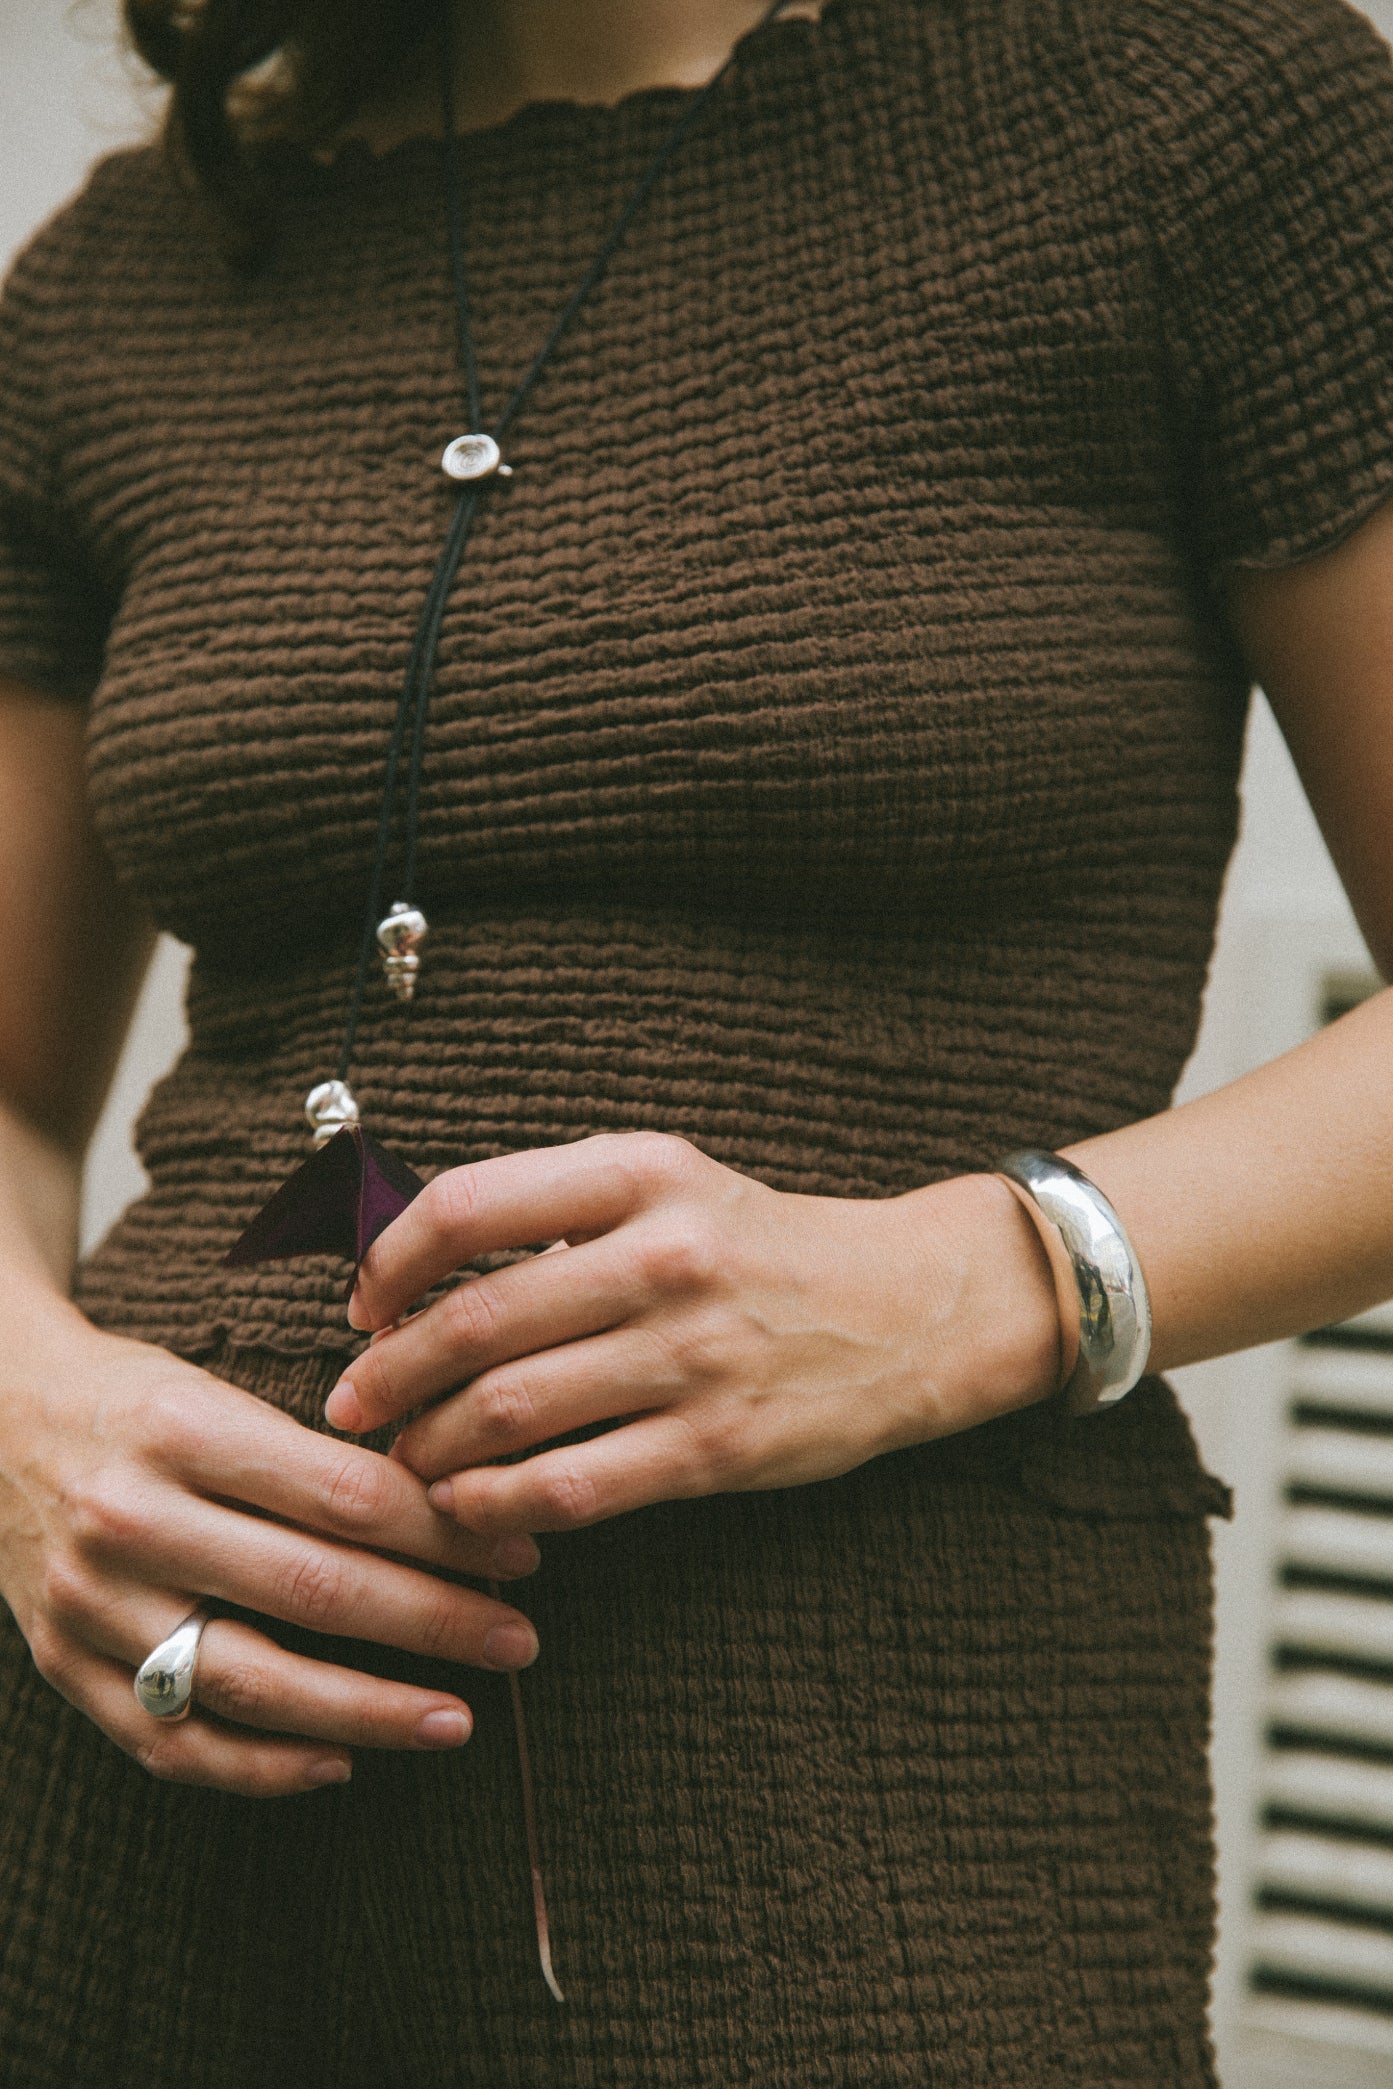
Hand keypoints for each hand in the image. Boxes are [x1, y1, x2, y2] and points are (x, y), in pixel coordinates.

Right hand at [0, 1303, 542, 1798]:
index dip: (443, 1535)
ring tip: (456, 1719)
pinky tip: (342, 1761)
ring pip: (250, 1682)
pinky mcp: (63, 1666)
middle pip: (313, 1590)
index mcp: (181, 1429)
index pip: (344, 1496)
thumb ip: (315, 1454)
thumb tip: (455, 1512)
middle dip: (434, 1624)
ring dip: (369, 1710)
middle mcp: (130, 1518)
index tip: (517, 1558)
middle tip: (519, 1643)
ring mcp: (89, 1603)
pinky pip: (173, 1742)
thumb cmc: (134, 1401)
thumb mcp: (217, 1390)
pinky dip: (263, 1767)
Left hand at [326, 1133, 1060, 1534]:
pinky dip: (494, 1506)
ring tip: (403, 1458)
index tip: (363, 1304)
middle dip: (386, 1374)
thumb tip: (411, 1273)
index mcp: (640, 1173)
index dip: (388, 1262)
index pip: (467, 1206)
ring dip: (427, 1447)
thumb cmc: (761, 1245)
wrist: (909, 1307)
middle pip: (473, 1322)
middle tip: (351, 1403)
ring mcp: (691, 1354)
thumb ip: (555, 1211)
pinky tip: (466, 1507)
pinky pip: (568, 1487)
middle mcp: (662, 1255)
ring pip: (507, 1411)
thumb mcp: (667, 1185)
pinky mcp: (715, 1444)